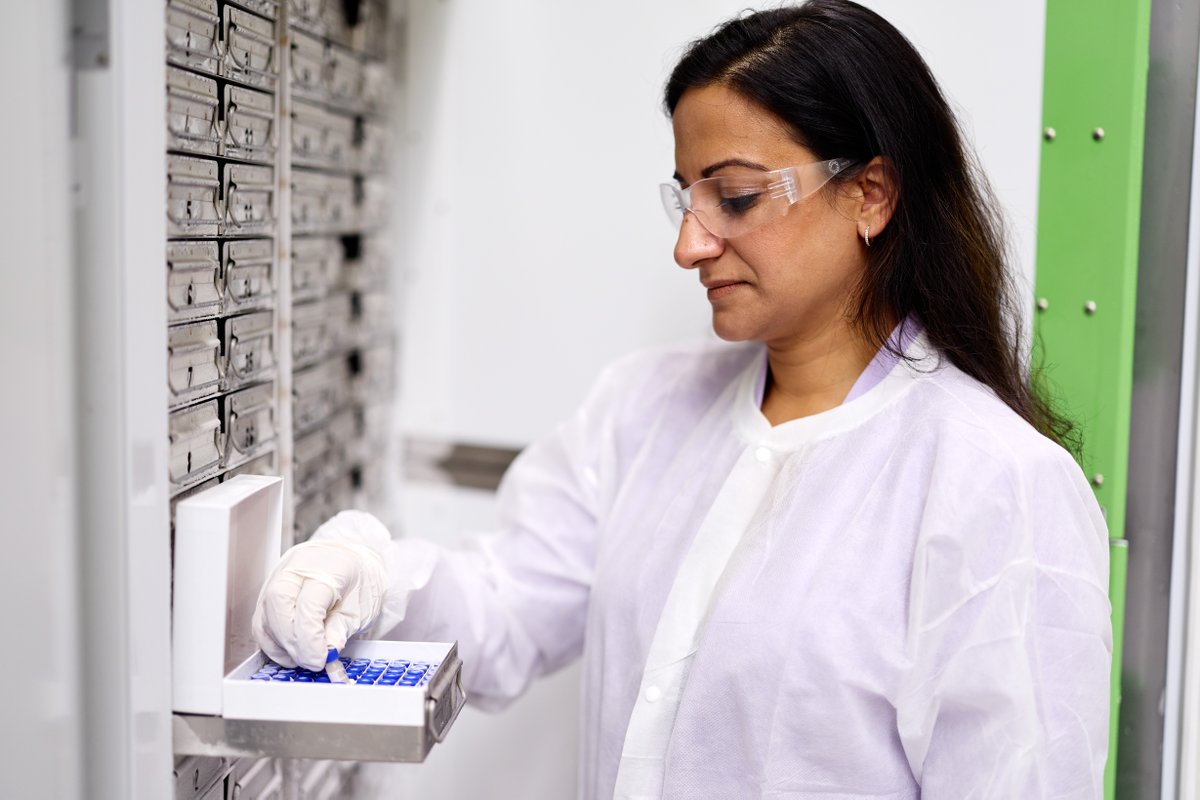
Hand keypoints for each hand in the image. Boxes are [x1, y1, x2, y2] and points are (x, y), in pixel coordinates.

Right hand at [252, 515, 389, 669]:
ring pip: (264, 617)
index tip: (321, 659)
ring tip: (306, 657)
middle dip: (293, 643)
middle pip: (278, 607)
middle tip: (313, 662)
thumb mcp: (362, 606)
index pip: (307, 604)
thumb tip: (327, 649)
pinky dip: (274, 643)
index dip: (311, 638)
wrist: (350, 563)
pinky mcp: (267, 593)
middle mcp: (295, 569)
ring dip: (282, 646)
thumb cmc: (358, 582)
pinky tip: (293, 652)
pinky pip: (261, 623)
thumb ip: (342, 628)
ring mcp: (277, 579)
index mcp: (326, 566)